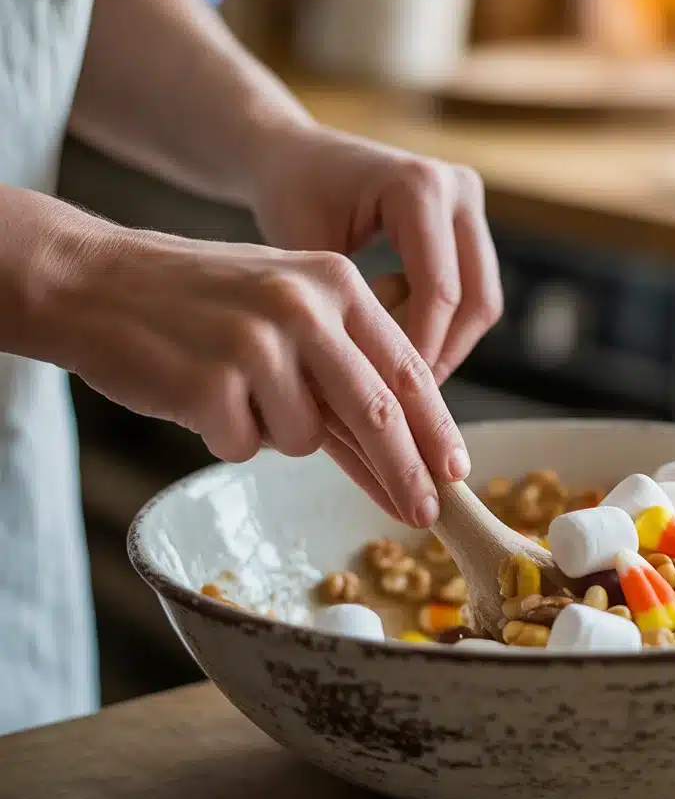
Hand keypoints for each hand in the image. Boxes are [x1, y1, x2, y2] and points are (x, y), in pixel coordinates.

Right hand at [60, 228, 470, 525]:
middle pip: (377, 413)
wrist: (94, 282)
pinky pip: (244, 447)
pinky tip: (198, 395)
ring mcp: (257, 343)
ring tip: (233, 388)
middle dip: (406, 473)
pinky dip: (227, 436)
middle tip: (425, 516)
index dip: (435, 428)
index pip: (404, 369)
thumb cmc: (200, 304)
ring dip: (275, 434)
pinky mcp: (210, 383)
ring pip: (304, 439)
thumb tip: (402, 452)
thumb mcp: (286, 308)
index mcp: (334, 282)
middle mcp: (304, 306)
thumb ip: (344, 369)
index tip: (455, 472)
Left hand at [247, 124, 502, 385]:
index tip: (389, 396)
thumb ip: (340, 313)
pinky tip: (398, 338)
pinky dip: (442, 323)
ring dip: (446, 343)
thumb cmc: (289, 197)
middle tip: (403, 397)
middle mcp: (457, 187)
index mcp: (418, 186)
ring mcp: (470, 202)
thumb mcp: (303, 255)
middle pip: (476, 300)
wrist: (294, 155)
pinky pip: (471, 289)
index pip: (439, 291)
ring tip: (396, 369)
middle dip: (442, 354)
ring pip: (481, 300)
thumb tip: (364, 390)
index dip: (419, 351)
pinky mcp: (469, 220)